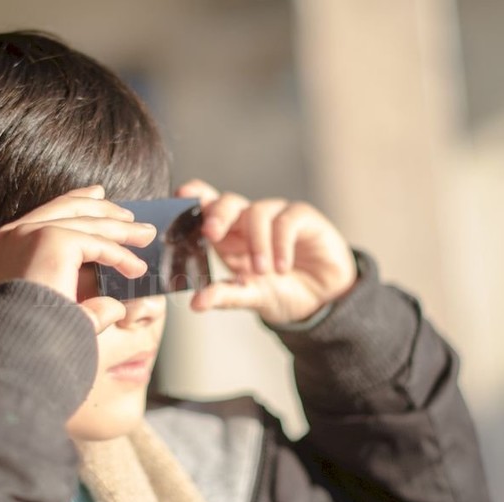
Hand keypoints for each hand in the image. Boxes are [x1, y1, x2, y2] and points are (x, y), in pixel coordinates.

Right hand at [0, 185, 156, 332]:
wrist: (13, 350)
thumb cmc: (30, 339)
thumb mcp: (56, 313)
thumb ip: (85, 303)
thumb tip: (117, 306)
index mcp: (9, 244)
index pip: (48, 212)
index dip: (77, 201)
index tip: (99, 196)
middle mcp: (15, 233)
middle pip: (68, 207)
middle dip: (104, 209)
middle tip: (130, 216)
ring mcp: (32, 233)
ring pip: (86, 223)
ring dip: (121, 229)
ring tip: (147, 236)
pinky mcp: (52, 241)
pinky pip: (97, 243)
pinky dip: (119, 255)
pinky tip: (136, 269)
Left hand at [176, 180, 356, 324]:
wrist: (322, 300)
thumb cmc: (280, 291)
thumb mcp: (250, 296)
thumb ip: (224, 296)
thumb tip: (196, 303)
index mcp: (228, 234)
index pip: (208, 205)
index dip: (194, 195)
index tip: (181, 196)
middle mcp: (248, 220)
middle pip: (227, 201)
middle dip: (217, 214)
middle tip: (211, 233)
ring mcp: (275, 216)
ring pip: (257, 212)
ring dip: (256, 242)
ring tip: (262, 271)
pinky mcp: (302, 217)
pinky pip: (287, 220)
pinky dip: (281, 244)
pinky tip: (282, 267)